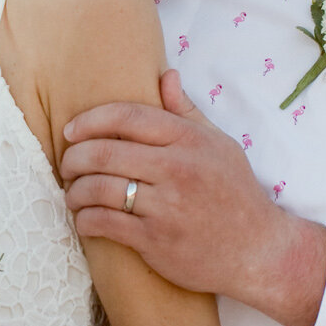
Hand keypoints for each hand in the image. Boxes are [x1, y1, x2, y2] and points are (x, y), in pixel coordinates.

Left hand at [61, 68, 325, 325]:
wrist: (259, 251)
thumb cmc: (236, 194)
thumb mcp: (220, 145)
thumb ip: (187, 111)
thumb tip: (165, 74)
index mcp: (189, 140)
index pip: (127, 117)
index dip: (90, 120)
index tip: (71, 130)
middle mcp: (177, 169)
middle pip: (104, 152)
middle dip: (73, 158)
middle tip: (66, 165)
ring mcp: (166, 206)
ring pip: (99, 189)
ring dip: (74, 192)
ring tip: (72, 194)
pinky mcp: (156, 240)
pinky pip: (105, 223)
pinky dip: (85, 220)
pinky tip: (84, 220)